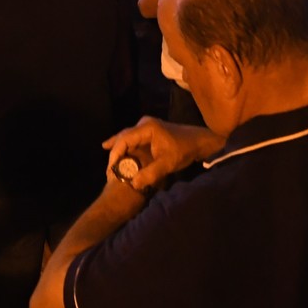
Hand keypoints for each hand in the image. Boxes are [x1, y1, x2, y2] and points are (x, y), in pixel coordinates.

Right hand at [102, 116, 216, 191]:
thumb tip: (133, 184)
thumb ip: (150, 173)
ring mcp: (146, 126)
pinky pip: (131, 138)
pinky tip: (109, 146)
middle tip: (108, 170)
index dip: (115, 154)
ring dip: (117, 150)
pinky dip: (122, 146)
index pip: (124, 139)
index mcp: (147, 128)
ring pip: (125, 137)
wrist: (198, 142)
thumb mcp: (167, 164)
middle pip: (122, 137)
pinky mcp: (148, 131)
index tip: (111, 169)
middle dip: (114, 153)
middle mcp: (143, 123)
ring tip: (109, 164)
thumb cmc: (184, 150)